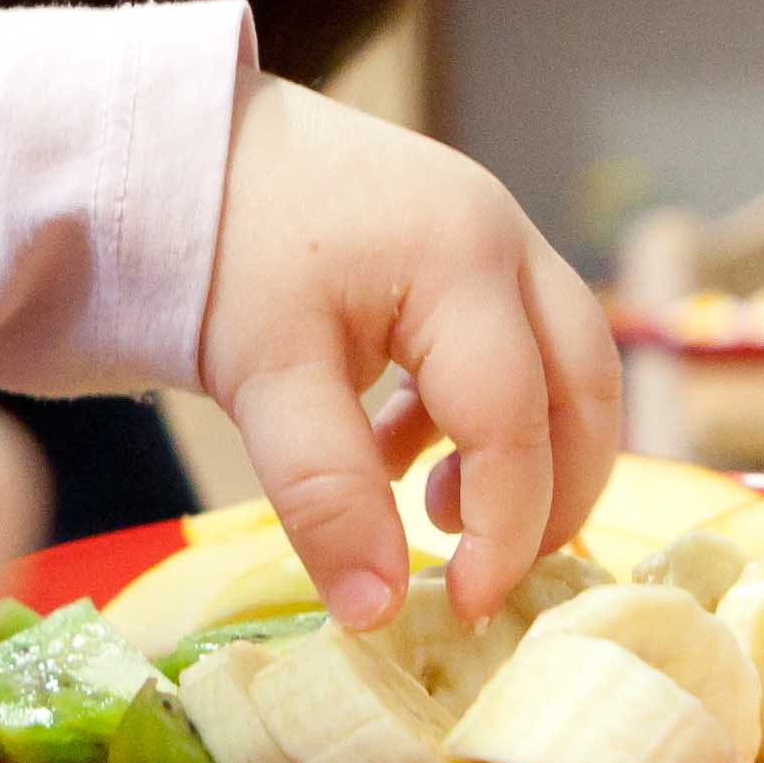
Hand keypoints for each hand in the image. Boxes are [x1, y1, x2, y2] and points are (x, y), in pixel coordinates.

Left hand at [196, 76, 619, 628]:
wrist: (180, 148)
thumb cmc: (219, 250)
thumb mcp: (265, 378)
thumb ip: (324, 494)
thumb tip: (378, 615)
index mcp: (463, 263)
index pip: (516, 421)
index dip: (507, 528)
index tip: (467, 608)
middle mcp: (503, 239)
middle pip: (583, 388)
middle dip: (554, 493)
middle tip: (490, 571)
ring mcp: (494, 234)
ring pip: (562, 365)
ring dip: (524, 453)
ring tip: (440, 511)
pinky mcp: (465, 248)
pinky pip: (513, 346)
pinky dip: (476, 416)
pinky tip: (400, 454)